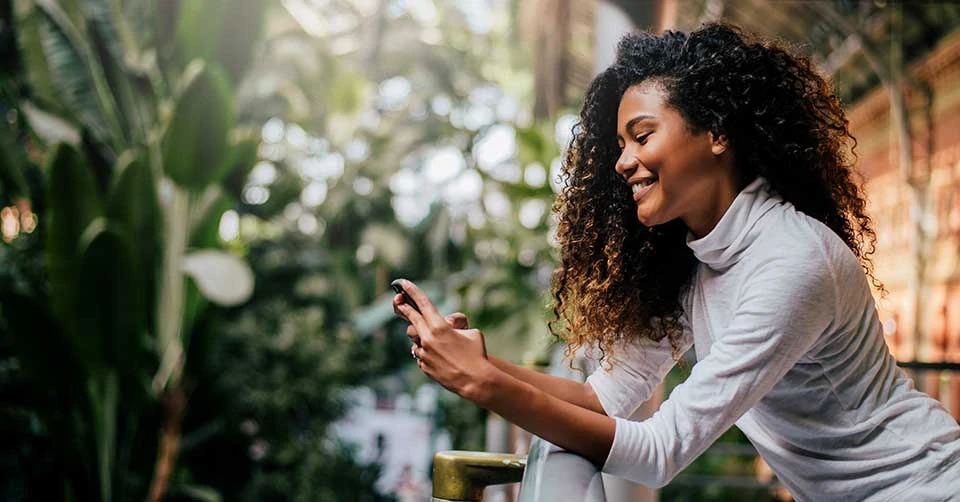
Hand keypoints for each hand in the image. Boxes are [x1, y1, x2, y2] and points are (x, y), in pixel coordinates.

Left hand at [392, 280, 492, 399]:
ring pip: (416, 340)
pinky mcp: (424, 366)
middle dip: (403, 308)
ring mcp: (424, 353)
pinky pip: (421, 355)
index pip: (422, 303)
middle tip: (398, 301)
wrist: (476, 381)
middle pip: (411, 319)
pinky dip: (428, 353)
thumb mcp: (471, 332)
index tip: (402, 283)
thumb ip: (454, 326)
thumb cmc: (477, 353)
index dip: (411, 291)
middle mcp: (428, 338)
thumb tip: (444, 329)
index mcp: (439, 326)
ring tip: (441, 344)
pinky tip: (442, 359)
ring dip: (424, 338)